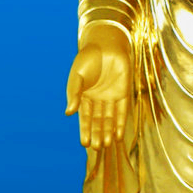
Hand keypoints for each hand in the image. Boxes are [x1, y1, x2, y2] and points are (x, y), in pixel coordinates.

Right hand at [65, 26, 131, 148]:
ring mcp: (111, 96)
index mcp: (85, 96)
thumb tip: (68, 113)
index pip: (85, 117)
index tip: (85, 143)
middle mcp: (98, 99)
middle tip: (98, 148)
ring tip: (107, 144)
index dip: (85, 130)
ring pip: (109, 119)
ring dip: (108, 132)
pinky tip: (119, 135)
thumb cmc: (88, 58)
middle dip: (97, 134)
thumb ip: (74, 94)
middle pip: (98, 121)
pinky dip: (121, 123)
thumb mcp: (77, 76)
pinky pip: (122, 111)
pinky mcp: (123, 92)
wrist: (106, 44)